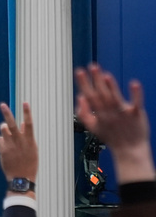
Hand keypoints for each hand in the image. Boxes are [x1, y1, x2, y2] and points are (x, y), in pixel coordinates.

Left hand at [0, 102, 38, 183]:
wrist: (21, 178)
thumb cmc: (29, 163)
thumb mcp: (32, 149)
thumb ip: (27, 135)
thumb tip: (23, 123)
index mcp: (29, 140)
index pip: (29, 123)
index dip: (27, 112)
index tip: (25, 102)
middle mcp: (19, 141)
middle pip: (12, 124)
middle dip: (7, 113)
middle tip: (2, 105)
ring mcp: (10, 146)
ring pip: (3, 130)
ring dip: (4, 128)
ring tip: (7, 131)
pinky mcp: (2, 150)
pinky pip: (0, 139)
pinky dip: (2, 141)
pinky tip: (7, 148)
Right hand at [75, 64, 153, 183]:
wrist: (129, 150)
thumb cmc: (112, 138)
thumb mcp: (92, 127)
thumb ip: (83, 113)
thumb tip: (80, 98)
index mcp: (99, 114)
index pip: (89, 95)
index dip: (84, 83)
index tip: (79, 72)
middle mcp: (110, 112)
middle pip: (101, 94)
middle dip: (96, 80)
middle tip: (92, 66)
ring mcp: (123, 113)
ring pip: (115, 97)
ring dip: (110, 86)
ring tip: (105, 74)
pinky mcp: (136, 114)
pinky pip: (136, 103)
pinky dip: (135, 94)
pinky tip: (134, 84)